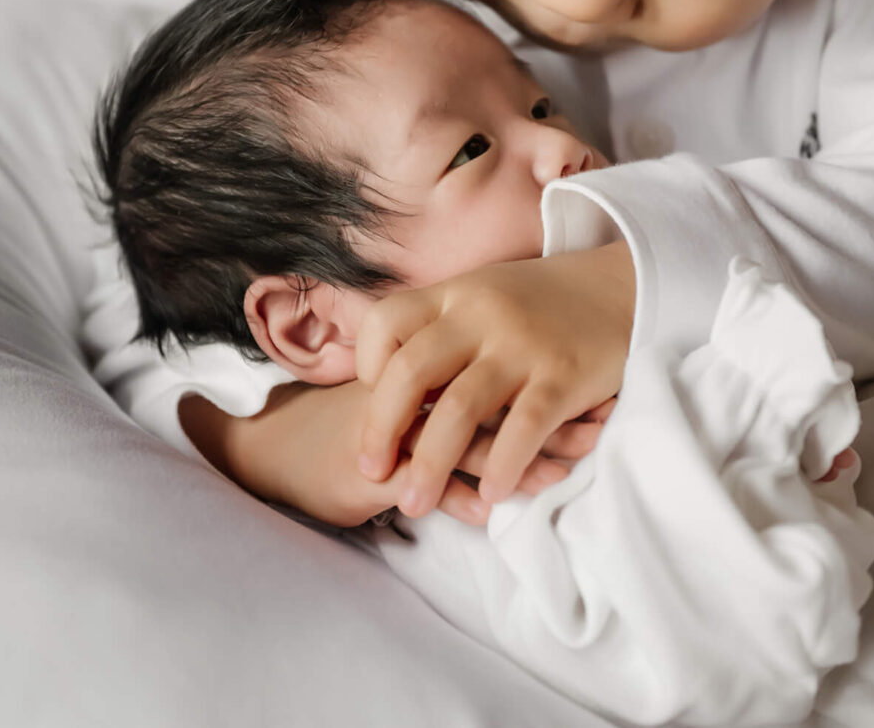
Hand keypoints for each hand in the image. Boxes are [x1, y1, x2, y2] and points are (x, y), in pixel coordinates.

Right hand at [181, 383, 579, 528]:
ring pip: (466, 438)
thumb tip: (507, 393)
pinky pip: (425, 482)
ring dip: (516, 461)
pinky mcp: (374, 467)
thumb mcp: (401, 402)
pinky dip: (461, 497)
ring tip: (561, 476)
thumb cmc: (347, 426)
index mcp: (420, 362)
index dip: (543, 376)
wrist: (276, 450)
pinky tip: (493, 511)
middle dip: (546, 415)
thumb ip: (446, 392)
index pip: (492, 363)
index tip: (595, 389)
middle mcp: (411, 390)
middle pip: (492, 394)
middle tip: (598, 429)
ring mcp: (394, 428)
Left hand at [355, 241, 635, 516]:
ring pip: (460, 409)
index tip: (373, 400)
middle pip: (411, 373)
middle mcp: (481, 315)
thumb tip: (384, 381)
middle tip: (372, 471)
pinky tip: (489, 493)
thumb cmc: (541, 303)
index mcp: (454, 293)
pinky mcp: (564, 377)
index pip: (385, 322)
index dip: (366, 365)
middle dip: (381, 428)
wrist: (622, 286)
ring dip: (430, 463)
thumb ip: (440, 329)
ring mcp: (523, 346)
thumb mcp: (483, 296)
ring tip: (414, 504)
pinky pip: (523, 428)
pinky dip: (502, 466)